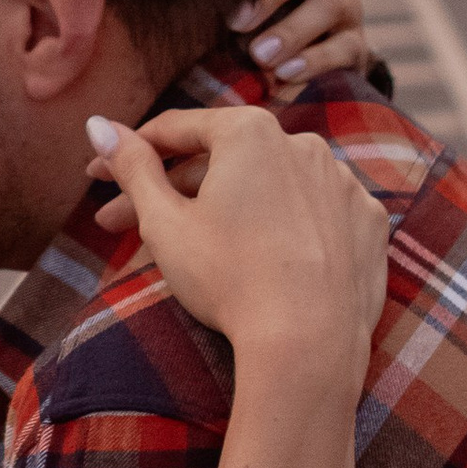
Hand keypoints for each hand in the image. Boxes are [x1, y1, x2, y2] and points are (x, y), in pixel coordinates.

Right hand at [89, 106, 387, 368]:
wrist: (308, 343)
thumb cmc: (228, 279)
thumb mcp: (164, 222)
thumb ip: (132, 166)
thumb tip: (98, 125)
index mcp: (250, 132)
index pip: (176, 131)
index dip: (129, 153)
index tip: (98, 178)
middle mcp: (304, 143)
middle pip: (223, 160)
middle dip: (171, 189)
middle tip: (122, 223)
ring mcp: (342, 183)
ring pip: (271, 185)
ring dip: (229, 205)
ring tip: (192, 243)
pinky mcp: (368, 223)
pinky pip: (314, 213)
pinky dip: (284, 226)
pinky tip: (260, 253)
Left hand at [230, 0, 371, 89]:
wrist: (285, 73)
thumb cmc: (238, 27)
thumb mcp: (222, 0)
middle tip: (236, 22)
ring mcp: (343, 2)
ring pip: (330, 4)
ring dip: (292, 31)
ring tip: (260, 56)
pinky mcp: (355, 43)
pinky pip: (345, 47)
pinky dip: (314, 62)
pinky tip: (285, 75)